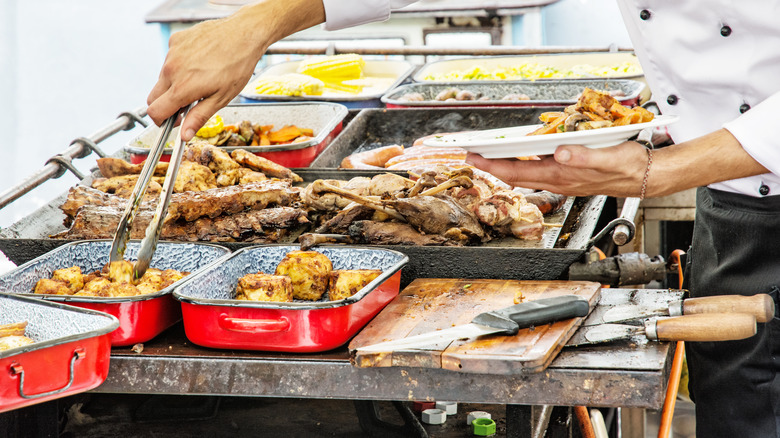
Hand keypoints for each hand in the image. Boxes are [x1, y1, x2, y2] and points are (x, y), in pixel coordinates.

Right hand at [146, 0, 324, 139]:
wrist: (244, 33)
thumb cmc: (238, 65)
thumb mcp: (222, 98)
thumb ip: (199, 117)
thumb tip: (184, 135)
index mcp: (182, 87)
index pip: (155, 112)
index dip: (162, 121)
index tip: (172, 121)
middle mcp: (172, 69)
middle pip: (153, 96)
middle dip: (166, 105)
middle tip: (186, 104)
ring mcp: (172, 53)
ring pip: (163, 77)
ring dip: (174, 83)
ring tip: (199, 79)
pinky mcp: (176, 40)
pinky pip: (170, 58)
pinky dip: (180, 64)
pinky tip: (199, 62)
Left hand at [465, 141, 649, 197]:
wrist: (646, 177)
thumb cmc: (628, 167)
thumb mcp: (608, 158)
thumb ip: (583, 157)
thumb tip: (560, 152)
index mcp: (562, 175)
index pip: (518, 172)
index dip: (492, 165)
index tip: (474, 157)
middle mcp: (558, 179)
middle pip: (515, 174)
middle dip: (490, 165)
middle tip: (470, 154)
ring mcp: (562, 178)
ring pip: (525, 173)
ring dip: (505, 165)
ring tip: (488, 154)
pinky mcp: (569, 175)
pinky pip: (538, 171)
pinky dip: (523, 163)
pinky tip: (521, 155)